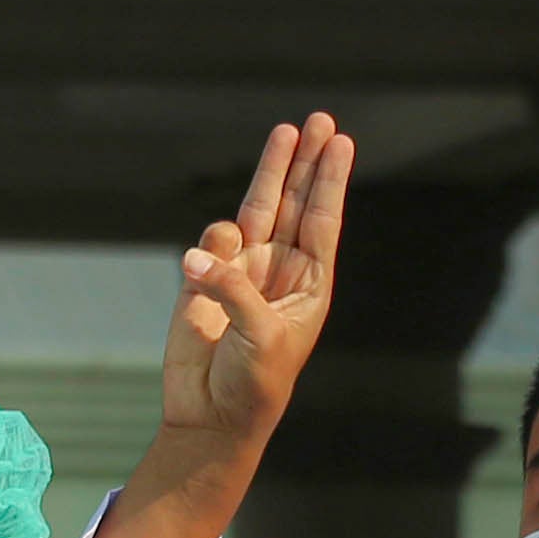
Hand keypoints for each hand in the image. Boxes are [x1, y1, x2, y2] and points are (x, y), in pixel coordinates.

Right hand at [99, 115, 352, 537]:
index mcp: (308, 286)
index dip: (329, 181)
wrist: (210, 418)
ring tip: (285, 132)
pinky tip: (203, 265)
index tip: (340, 142)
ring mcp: (242, 273)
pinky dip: (209, 245)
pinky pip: (210, 245)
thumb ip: (232, 290)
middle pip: (294, 203)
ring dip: (270, 172)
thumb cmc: (252, 386)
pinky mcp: (204, 282)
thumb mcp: (257, 338)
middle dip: (305, 162)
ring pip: (256, 209)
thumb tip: (198, 257)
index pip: (321, 222)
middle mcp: (279, 272)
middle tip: (319, 120)